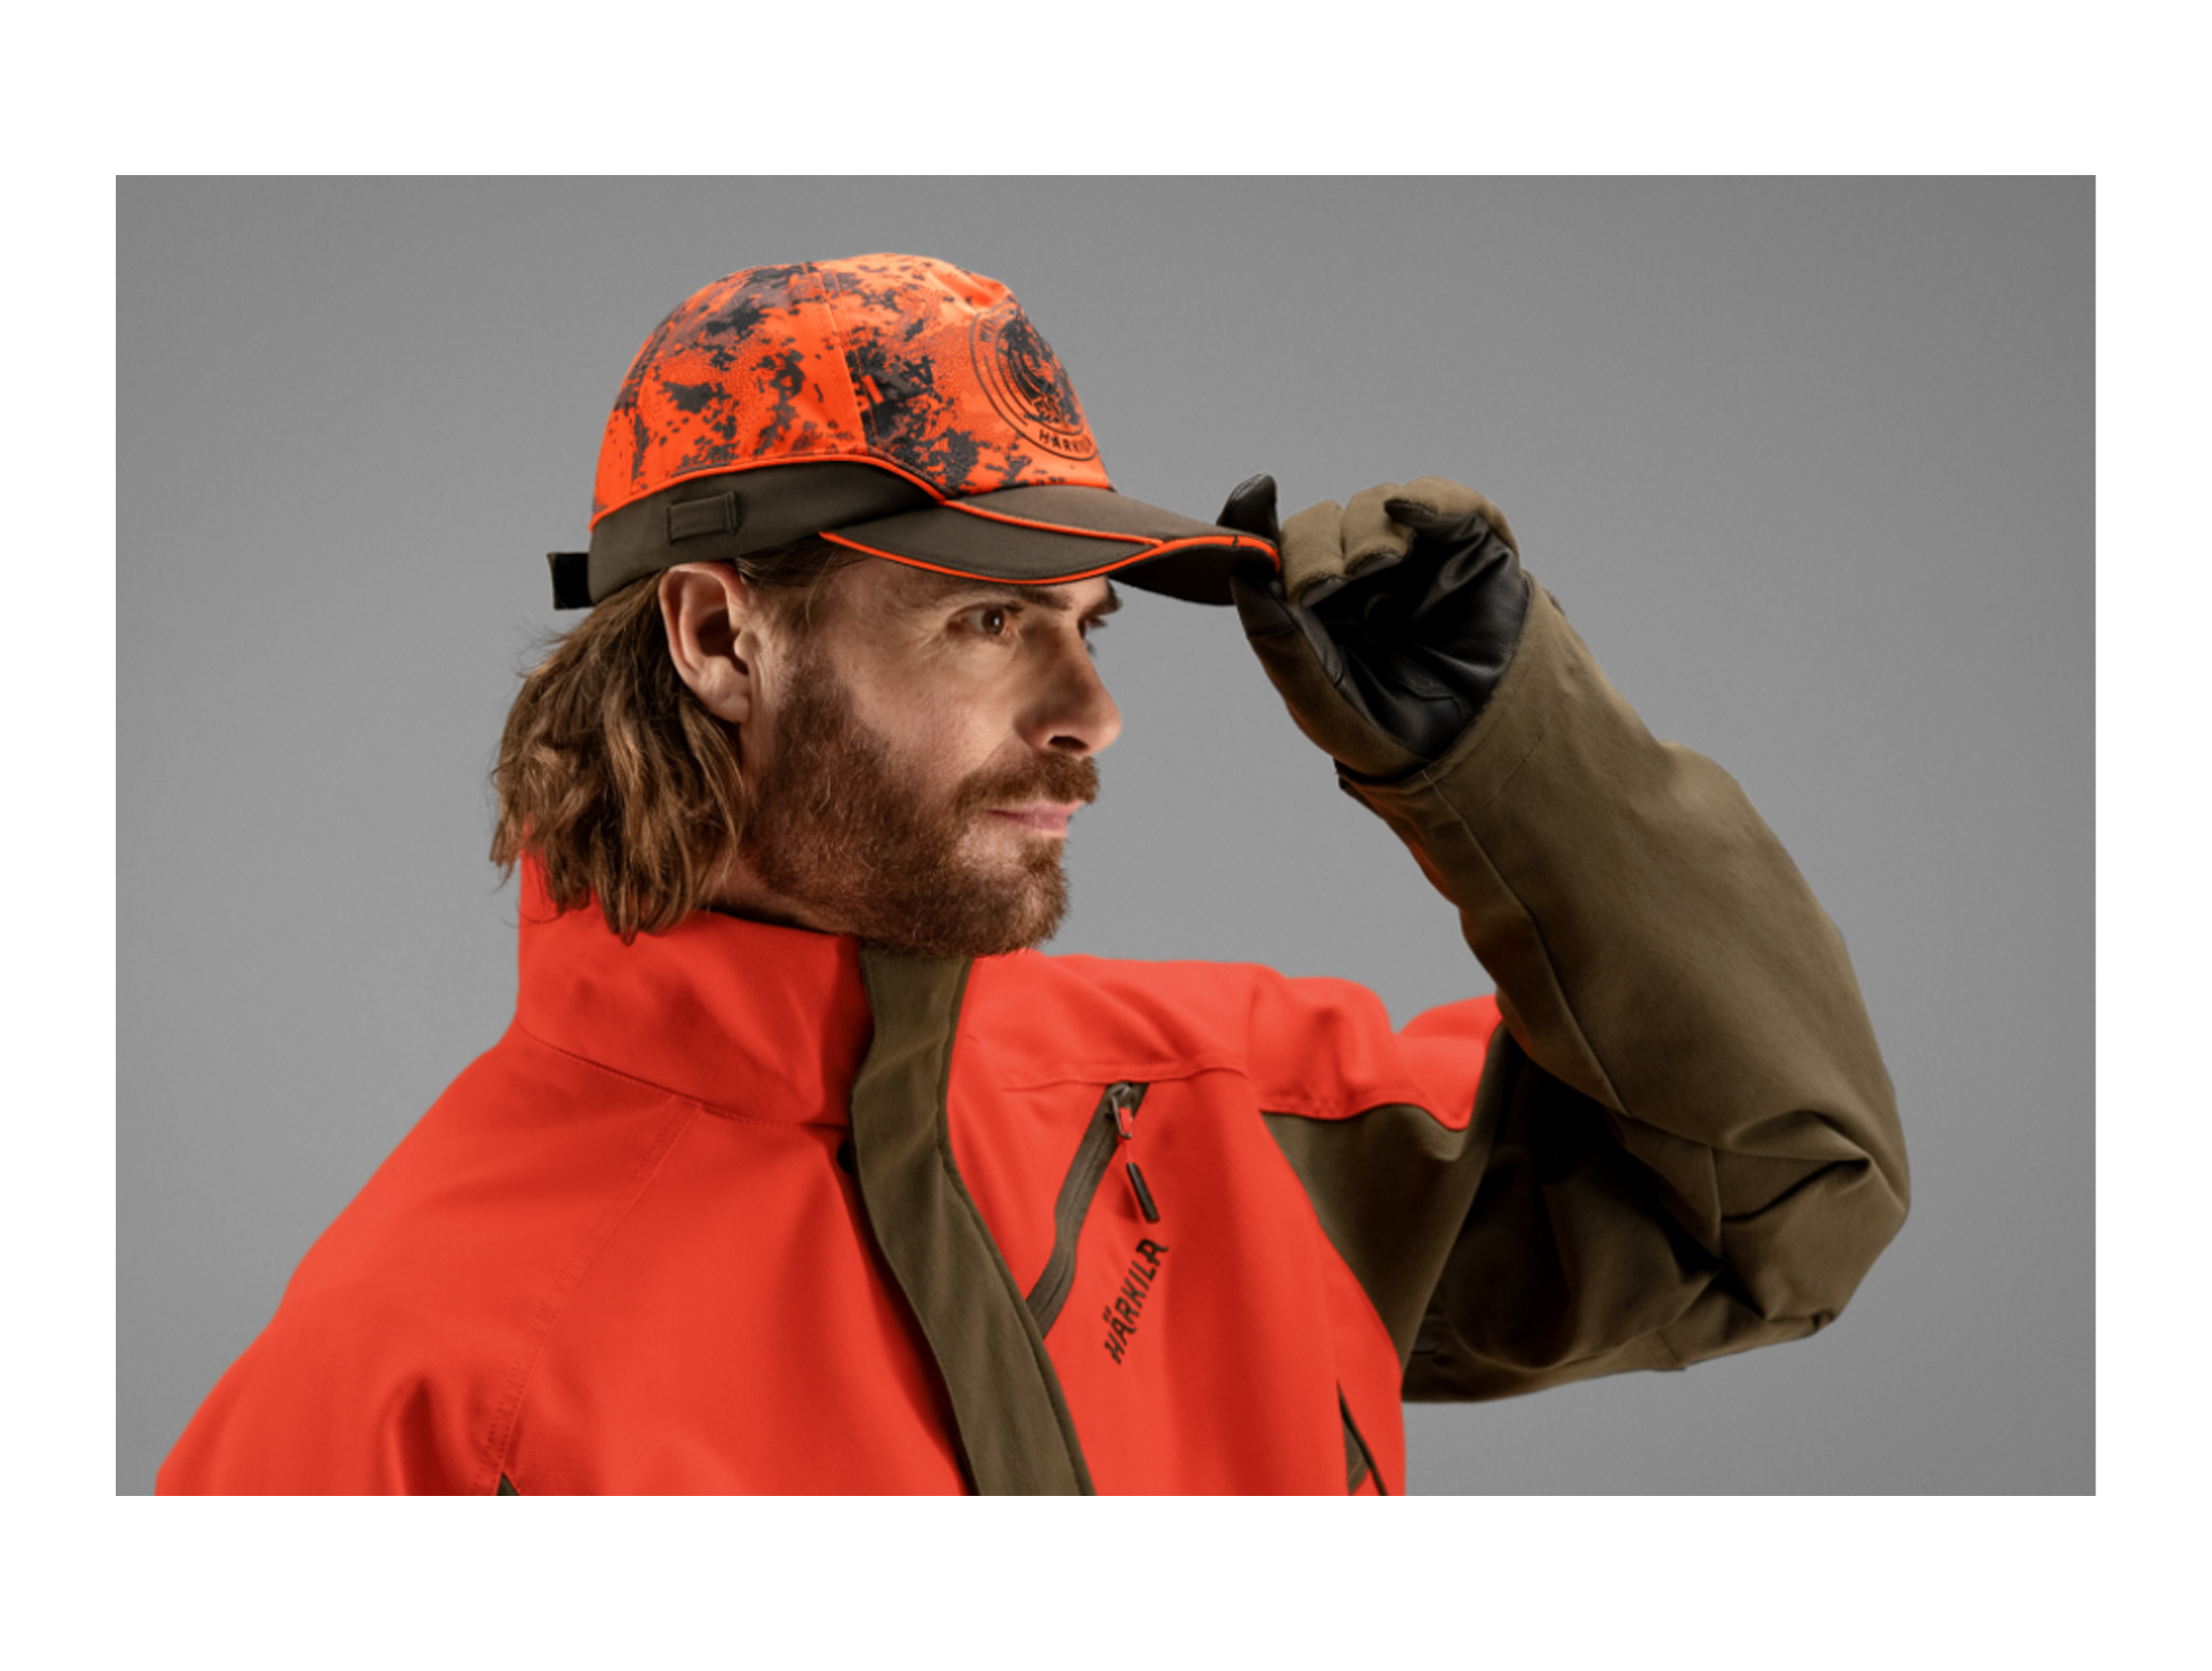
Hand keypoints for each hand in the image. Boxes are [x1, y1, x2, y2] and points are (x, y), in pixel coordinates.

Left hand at [1219, 474, 1530, 778]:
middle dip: (1315, 545)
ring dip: (1366, 530)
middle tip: (1327, 584)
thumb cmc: (1389, 737)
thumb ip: (1274, 634)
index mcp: (1315, 608)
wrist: (1476, 757)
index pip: (1277, 552)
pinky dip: (1426, 498)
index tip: (1251, 514)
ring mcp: (1415, 557)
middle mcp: (1360, 576)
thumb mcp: (1318, 696)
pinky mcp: (1471, 545)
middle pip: (1320, 523)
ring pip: (1374, 505)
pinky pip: (1446, 501)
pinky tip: (1406, 510)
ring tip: (1376, 566)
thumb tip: (1240, 568)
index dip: (1259, 528)